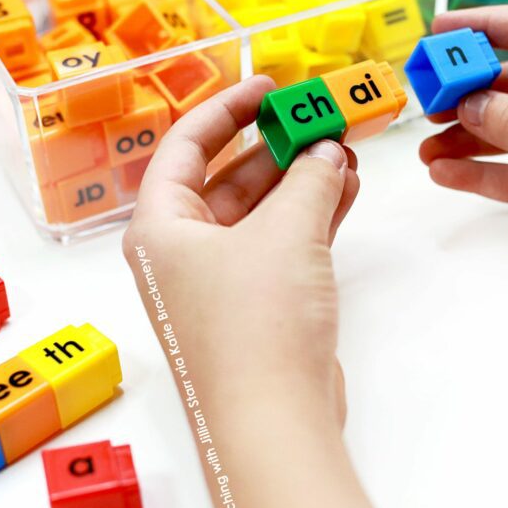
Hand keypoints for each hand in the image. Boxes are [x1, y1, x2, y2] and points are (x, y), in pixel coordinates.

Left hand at [122, 77, 392, 507]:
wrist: (273, 421)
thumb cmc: (257, 324)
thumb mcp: (286, 234)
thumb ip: (309, 180)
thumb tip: (326, 152)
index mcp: (161, 228)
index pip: (187, 146)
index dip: (228, 108)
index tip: (269, 86)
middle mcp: (183, 252)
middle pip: (228, 178)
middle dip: (277, 146)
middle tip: (319, 118)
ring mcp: (221, 282)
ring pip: (262, 212)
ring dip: (301, 180)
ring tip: (344, 148)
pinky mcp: (258, 307)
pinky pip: (282, 244)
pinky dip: (311, 216)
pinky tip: (346, 189)